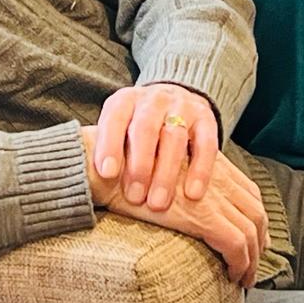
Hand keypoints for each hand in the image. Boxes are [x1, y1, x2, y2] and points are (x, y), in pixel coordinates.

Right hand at [81, 126, 266, 285]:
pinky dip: (241, 263)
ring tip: (243, 278)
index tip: (255, 238)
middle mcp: (217, 178)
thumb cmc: (124, 170)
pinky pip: (236, 245)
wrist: (106, 168)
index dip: (256, 216)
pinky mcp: (203, 217)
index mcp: (210, 164)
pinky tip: (231, 275)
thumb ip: (181, 179)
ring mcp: (212, 198)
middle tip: (255, 263)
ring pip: (251, 232)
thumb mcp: (161, 168)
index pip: (249, 192)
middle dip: (261, 241)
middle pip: (256, 212)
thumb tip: (185, 201)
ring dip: (253, 259)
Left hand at [93, 82, 219, 210]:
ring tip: (158, 203)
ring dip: (166, 173)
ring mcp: (182, 107)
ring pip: (174, 137)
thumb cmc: (136, 126)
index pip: (115, 118)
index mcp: (125, 100)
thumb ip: (108, 147)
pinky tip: (192, 194)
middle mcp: (154, 99)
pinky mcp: (207, 119)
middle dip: (139, 165)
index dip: (109, 145)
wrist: (174, 100)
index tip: (107, 174)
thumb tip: (96, 182)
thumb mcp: (118, 127)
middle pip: (145, 128)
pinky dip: (200, 170)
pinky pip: (206, 144)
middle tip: (135, 197)